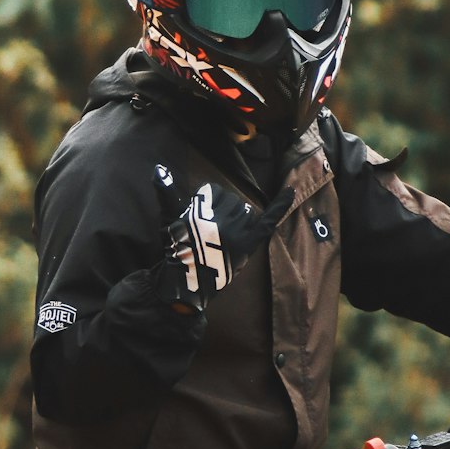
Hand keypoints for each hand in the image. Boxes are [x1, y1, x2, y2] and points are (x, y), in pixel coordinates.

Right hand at [153, 166, 292, 309]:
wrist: (187, 280)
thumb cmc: (177, 248)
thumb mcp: (169, 219)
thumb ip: (166, 192)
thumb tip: (158, 168)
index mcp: (202, 212)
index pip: (215, 192)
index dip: (208, 203)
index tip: (201, 218)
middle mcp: (222, 221)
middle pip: (232, 202)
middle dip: (223, 212)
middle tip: (213, 231)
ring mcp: (237, 233)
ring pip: (246, 212)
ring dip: (238, 219)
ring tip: (226, 235)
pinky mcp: (249, 244)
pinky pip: (268, 221)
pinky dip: (280, 205)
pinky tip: (291, 190)